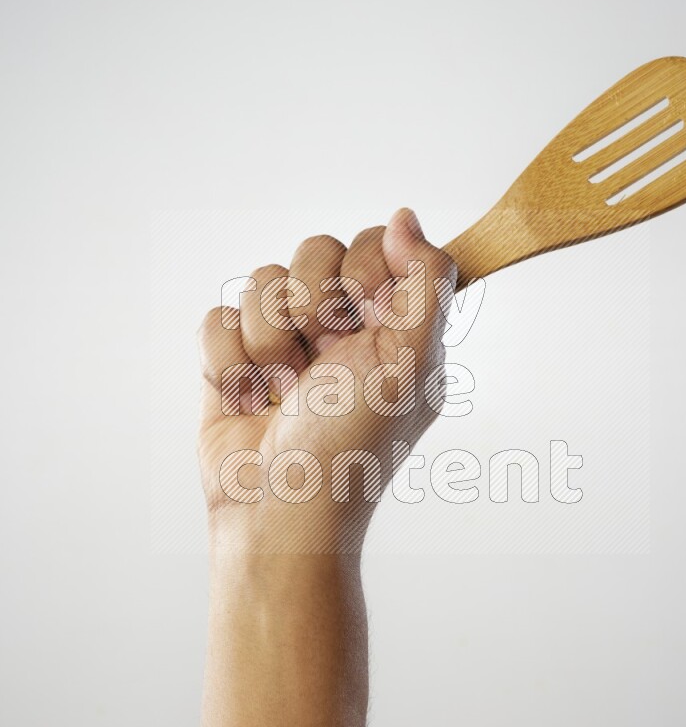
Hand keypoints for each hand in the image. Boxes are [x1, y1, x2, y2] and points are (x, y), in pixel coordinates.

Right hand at [198, 208, 455, 554]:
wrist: (279, 509)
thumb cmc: (351, 445)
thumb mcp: (412, 361)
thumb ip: (426, 280)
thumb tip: (405, 216)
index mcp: (391, 322)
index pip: (376, 243)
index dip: (364, 271)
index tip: (365, 316)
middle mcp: (340, 325)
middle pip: (314, 250)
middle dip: (313, 308)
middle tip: (323, 361)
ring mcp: (283, 340)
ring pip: (261, 280)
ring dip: (270, 342)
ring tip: (285, 390)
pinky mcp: (233, 359)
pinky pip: (218, 318)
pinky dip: (230, 364)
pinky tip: (250, 399)